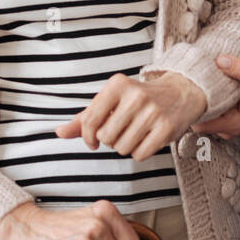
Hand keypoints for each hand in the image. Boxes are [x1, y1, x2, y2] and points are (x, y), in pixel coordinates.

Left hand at [55, 71, 207, 160]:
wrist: (181, 92)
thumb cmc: (139, 99)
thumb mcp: (111, 101)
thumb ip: (85, 118)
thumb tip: (58, 132)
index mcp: (117, 84)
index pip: (90, 121)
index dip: (88, 137)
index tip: (93, 141)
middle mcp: (135, 95)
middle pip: (106, 138)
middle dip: (111, 141)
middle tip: (122, 131)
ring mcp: (153, 111)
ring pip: (122, 148)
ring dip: (125, 147)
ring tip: (135, 134)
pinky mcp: (166, 127)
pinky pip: (140, 154)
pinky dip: (140, 153)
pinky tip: (147, 139)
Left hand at [191, 55, 239, 137]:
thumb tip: (219, 60)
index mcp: (233, 124)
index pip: (198, 123)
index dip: (190, 107)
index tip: (186, 89)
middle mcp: (227, 128)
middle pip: (197, 119)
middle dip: (192, 102)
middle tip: (188, 81)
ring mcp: (226, 124)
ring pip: (202, 115)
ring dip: (199, 99)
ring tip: (196, 81)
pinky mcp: (226, 117)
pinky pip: (209, 110)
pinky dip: (207, 99)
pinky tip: (206, 84)